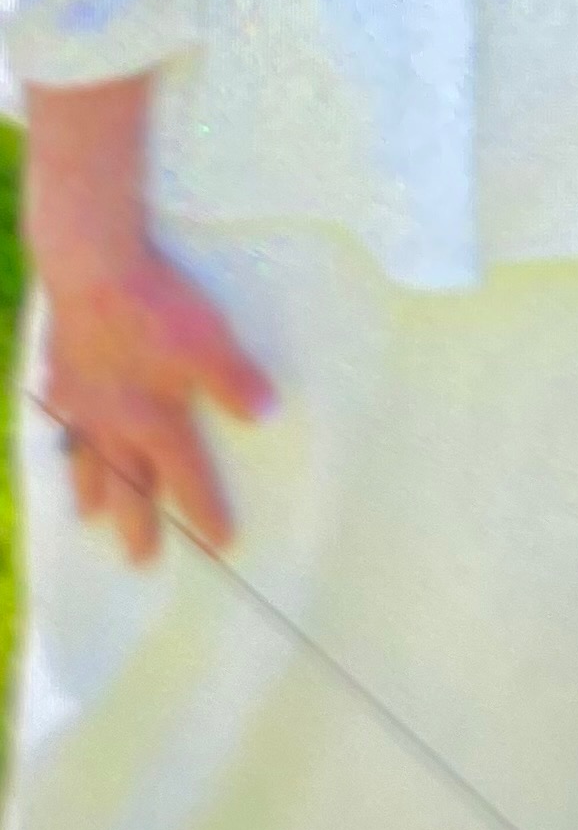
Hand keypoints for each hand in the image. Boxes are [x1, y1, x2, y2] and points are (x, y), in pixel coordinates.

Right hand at [41, 242, 275, 565]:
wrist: (91, 267)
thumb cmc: (157, 306)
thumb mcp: (210, 341)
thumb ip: (236, 381)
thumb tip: (267, 415)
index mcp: (155, 421)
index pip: (186, 478)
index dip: (205, 511)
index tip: (219, 544)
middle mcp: (114, 422)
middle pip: (127, 485)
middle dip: (137, 524)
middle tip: (141, 561)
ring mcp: (80, 399)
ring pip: (84, 458)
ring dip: (91, 490)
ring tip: (89, 515)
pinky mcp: (60, 368)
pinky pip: (58, 411)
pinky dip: (60, 428)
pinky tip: (58, 428)